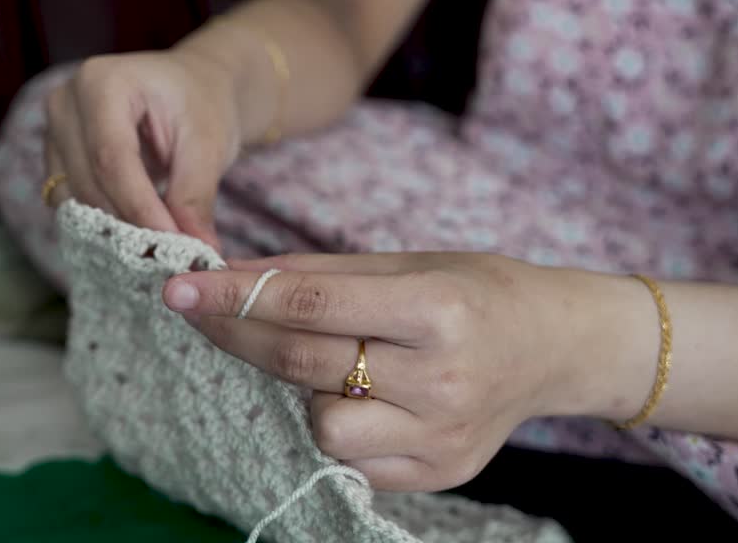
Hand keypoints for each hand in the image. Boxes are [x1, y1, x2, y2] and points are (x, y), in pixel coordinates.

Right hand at [43, 50, 241, 248]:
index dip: (139, 207)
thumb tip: (199, 250)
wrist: (193, 87)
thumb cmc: (202, 104)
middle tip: (170, 255)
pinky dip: (100, 220)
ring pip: (74, 197)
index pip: (112, 158)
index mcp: (103, 82)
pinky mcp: (55, 155)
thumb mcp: (209, 144)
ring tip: (157, 247)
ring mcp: (54, 128)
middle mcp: (66, 101)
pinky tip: (134, 232)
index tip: (172, 245)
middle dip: (129, 223)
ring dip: (114, 227)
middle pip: (88, 180)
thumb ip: (196, 197)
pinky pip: (68, 199)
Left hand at [162, 252, 609, 490]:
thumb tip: (231, 276)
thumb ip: (318, 273)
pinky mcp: (439, 474)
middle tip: (197, 308)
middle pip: (303, 362)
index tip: (180, 286)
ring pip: (321, 425)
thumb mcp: (406, 263)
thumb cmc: (477, 291)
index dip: (235, 297)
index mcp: (436, 310)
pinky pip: (352, 462)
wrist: (557, 346)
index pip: (309, 304)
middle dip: (235, 333)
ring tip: (335, 364)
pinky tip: (361, 399)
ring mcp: (440, 435)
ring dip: (302, 391)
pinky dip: (339, 427)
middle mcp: (440, 378)